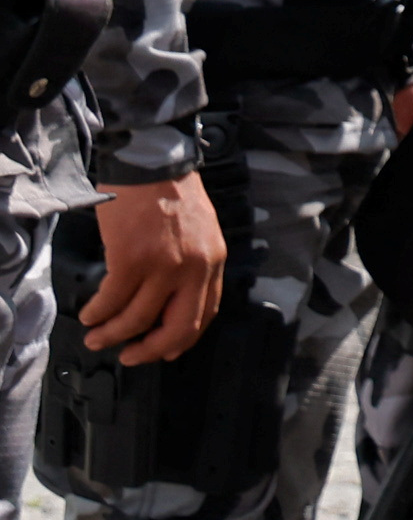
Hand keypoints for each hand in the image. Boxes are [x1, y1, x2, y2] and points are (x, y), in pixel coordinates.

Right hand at [76, 172, 220, 362]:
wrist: (152, 162)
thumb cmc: (171, 192)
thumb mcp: (201, 231)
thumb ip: (193, 264)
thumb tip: (171, 299)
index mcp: (214, 260)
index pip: (205, 313)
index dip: (183, 339)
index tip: (166, 351)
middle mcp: (194, 268)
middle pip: (177, 328)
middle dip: (151, 350)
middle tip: (131, 357)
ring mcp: (164, 265)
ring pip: (138, 319)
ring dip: (113, 334)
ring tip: (97, 337)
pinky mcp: (131, 259)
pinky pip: (112, 300)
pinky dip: (98, 313)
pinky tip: (90, 314)